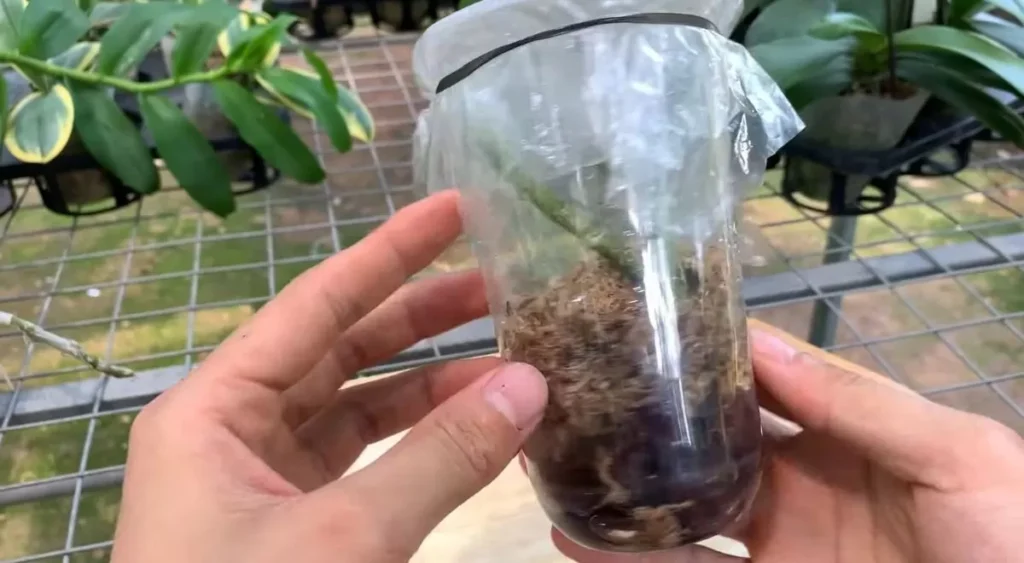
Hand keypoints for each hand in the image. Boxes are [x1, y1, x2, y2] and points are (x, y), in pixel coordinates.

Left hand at [110, 190, 547, 562]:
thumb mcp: (345, 540)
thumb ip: (441, 461)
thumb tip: (533, 385)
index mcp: (214, 410)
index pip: (316, 305)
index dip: (390, 253)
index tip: (456, 210)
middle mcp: (235, 432)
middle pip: (341, 349)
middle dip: (421, 313)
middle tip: (503, 278)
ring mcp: (265, 483)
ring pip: (361, 410)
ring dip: (433, 385)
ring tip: (514, 358)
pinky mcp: (295, 529)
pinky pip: (368, 465)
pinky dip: (423, 447)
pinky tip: (480, 431)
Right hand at [551, 326, 1023, 562]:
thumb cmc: (1009, 540)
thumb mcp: (961, 458)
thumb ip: (867, 405)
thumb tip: (767, 350)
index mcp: (845, 430)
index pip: (762, 377)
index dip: (705, 348)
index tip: (636, 319)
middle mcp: (798, 479)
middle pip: (707, 438)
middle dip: (647, 413)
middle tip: (575, 387)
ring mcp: (777, 541)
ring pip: (682, 508)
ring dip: (623, 487)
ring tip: (556, 459)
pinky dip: (630, 559)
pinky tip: (575, 539)